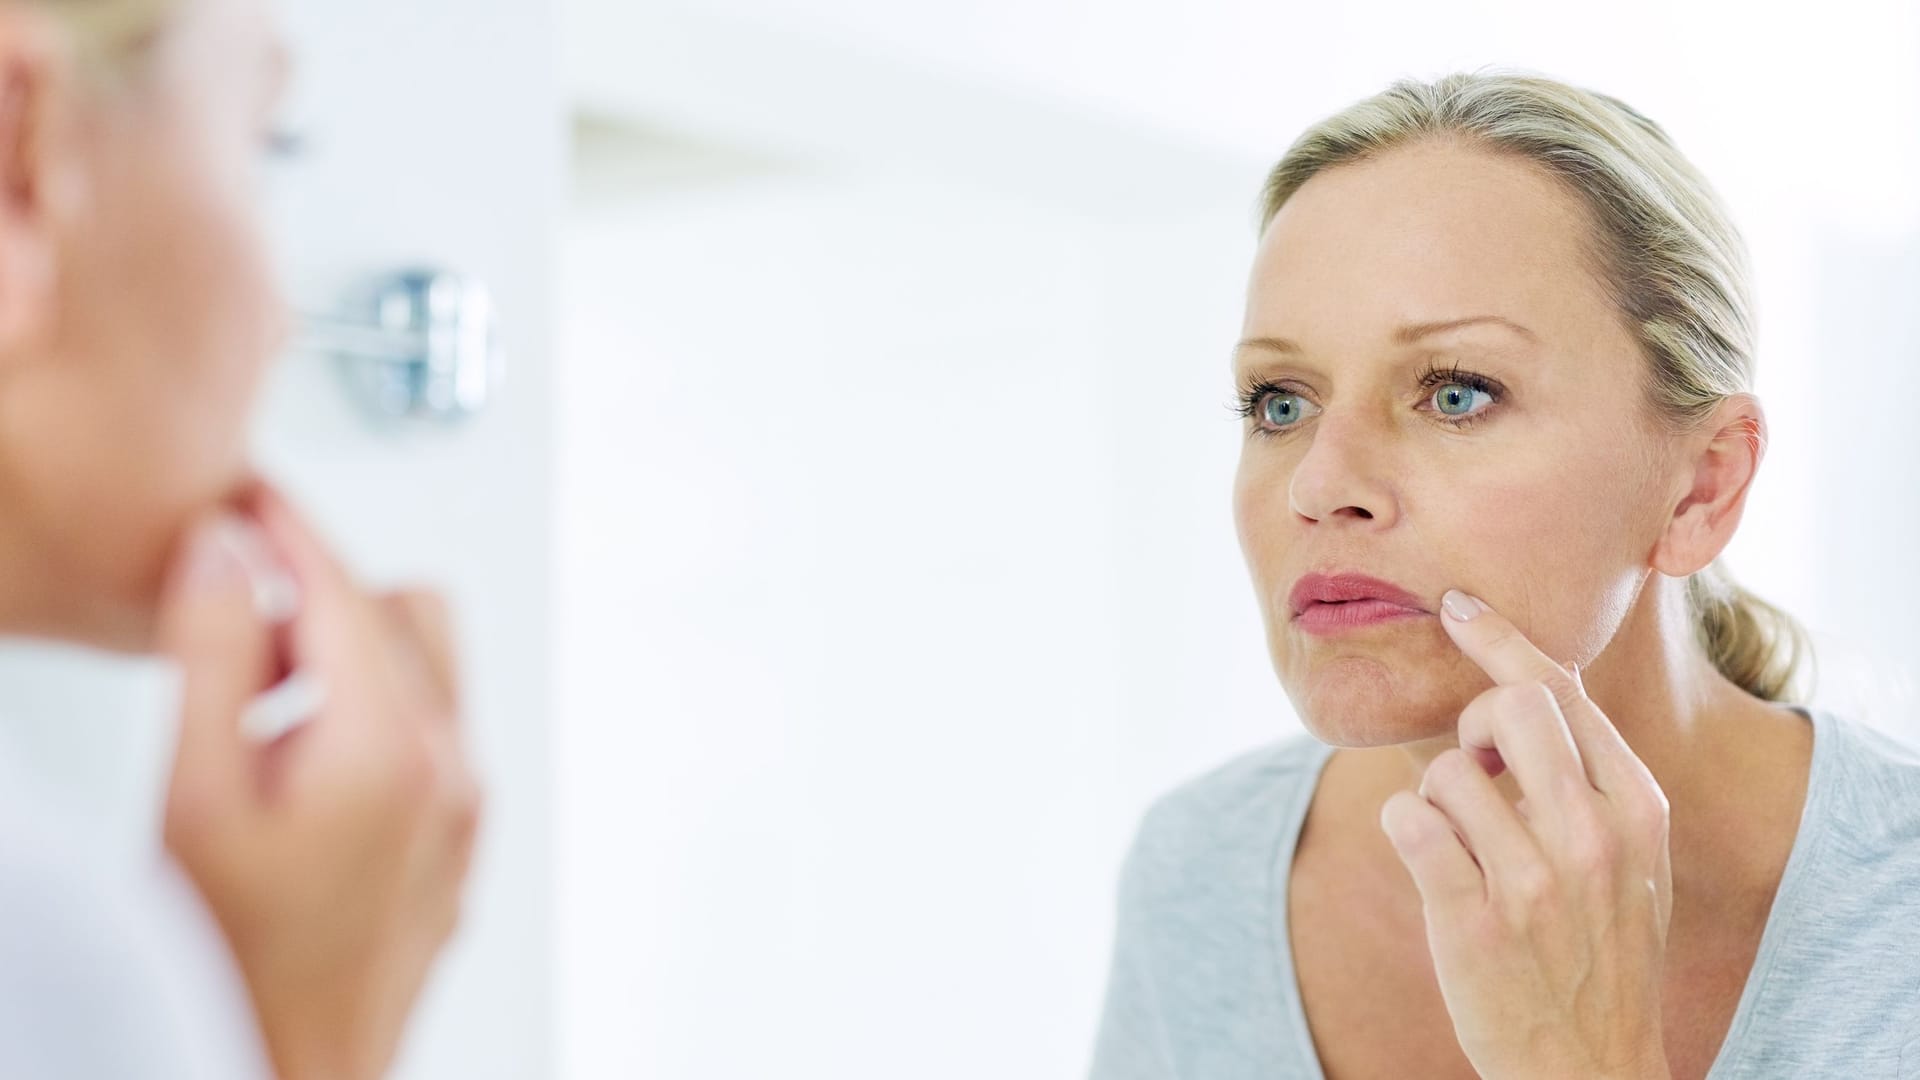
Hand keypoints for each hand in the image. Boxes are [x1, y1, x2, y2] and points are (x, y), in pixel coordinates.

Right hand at [157, 481, 481, 1079]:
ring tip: (255, 701)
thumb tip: (229, 552)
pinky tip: (296, 763)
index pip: (347, 589)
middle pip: (406, 615)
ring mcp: (462, 817)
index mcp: (395, 747)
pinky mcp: (454, 849)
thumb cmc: (229, 972)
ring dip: (351, 653)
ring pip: (428, 672)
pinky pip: (431, 736)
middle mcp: (451, 773)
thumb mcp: (193, 799)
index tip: (243, 500)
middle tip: (234, 610)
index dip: (286, 529)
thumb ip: (214, 655)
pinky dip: (372, 714)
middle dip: (323, 590)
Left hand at [1378, 589, 1672, 1079]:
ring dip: (1436, 799)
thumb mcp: (1629, 856)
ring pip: (1444, 769)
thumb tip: (1509, 690)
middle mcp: (1594, 834)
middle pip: (1507, 708)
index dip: (1502, 640)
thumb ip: (1586, 777)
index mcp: (1637, 807)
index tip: (1459, 605)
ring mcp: (1536, 878)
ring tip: (1464, 848)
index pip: (1562, 691)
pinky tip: (1429, 861)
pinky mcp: (1474, 917)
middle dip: (1472, 727)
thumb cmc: (1599, 948)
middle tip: (1477, 774)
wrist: (1592, 1065)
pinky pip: (1407, 819)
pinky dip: (1404, 828)